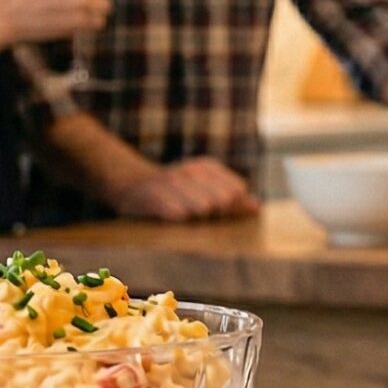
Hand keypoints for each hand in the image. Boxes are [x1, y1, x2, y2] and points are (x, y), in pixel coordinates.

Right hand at [108, 157, 258, 220]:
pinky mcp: (154, 197)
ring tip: (186, 217)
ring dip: (198, 218)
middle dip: (218, 213)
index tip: (221, 212)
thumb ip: (231, 197)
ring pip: (203, 207)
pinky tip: (174, 219)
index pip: (237, 189)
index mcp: (207, 168)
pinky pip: (177, 214)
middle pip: (223, 200)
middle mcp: (191, 172)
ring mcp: (172, 183)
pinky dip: (180, 220)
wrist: (131, 183)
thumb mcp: (203, 187)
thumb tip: (256, 207)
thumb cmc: (174, 191)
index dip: (234, 206)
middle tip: (202, 216)